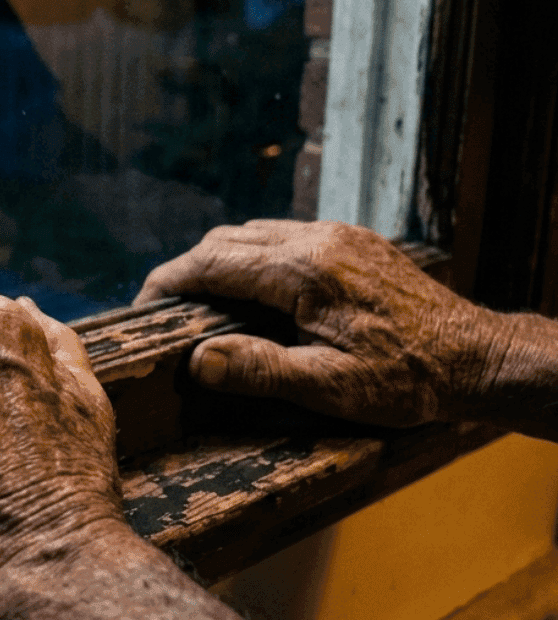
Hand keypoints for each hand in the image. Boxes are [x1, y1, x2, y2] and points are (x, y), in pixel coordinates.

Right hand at [134, 219, 507, 425]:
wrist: (478, 358)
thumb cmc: (408, 379)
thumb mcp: (331, 387)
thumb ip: (262, 370)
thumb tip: (199, 360)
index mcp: (304, 271)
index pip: (212, 262)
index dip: (167, 282)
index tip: (142, 306)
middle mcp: (318, 240)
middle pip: (227, 239)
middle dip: (187, 270)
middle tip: (165, 309)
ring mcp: (338, 236)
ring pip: (254, 232)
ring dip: (219, 261)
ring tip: (202, 302)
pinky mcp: (354, 242)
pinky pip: (285, 236)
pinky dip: (254, 257)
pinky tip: (254, 291)